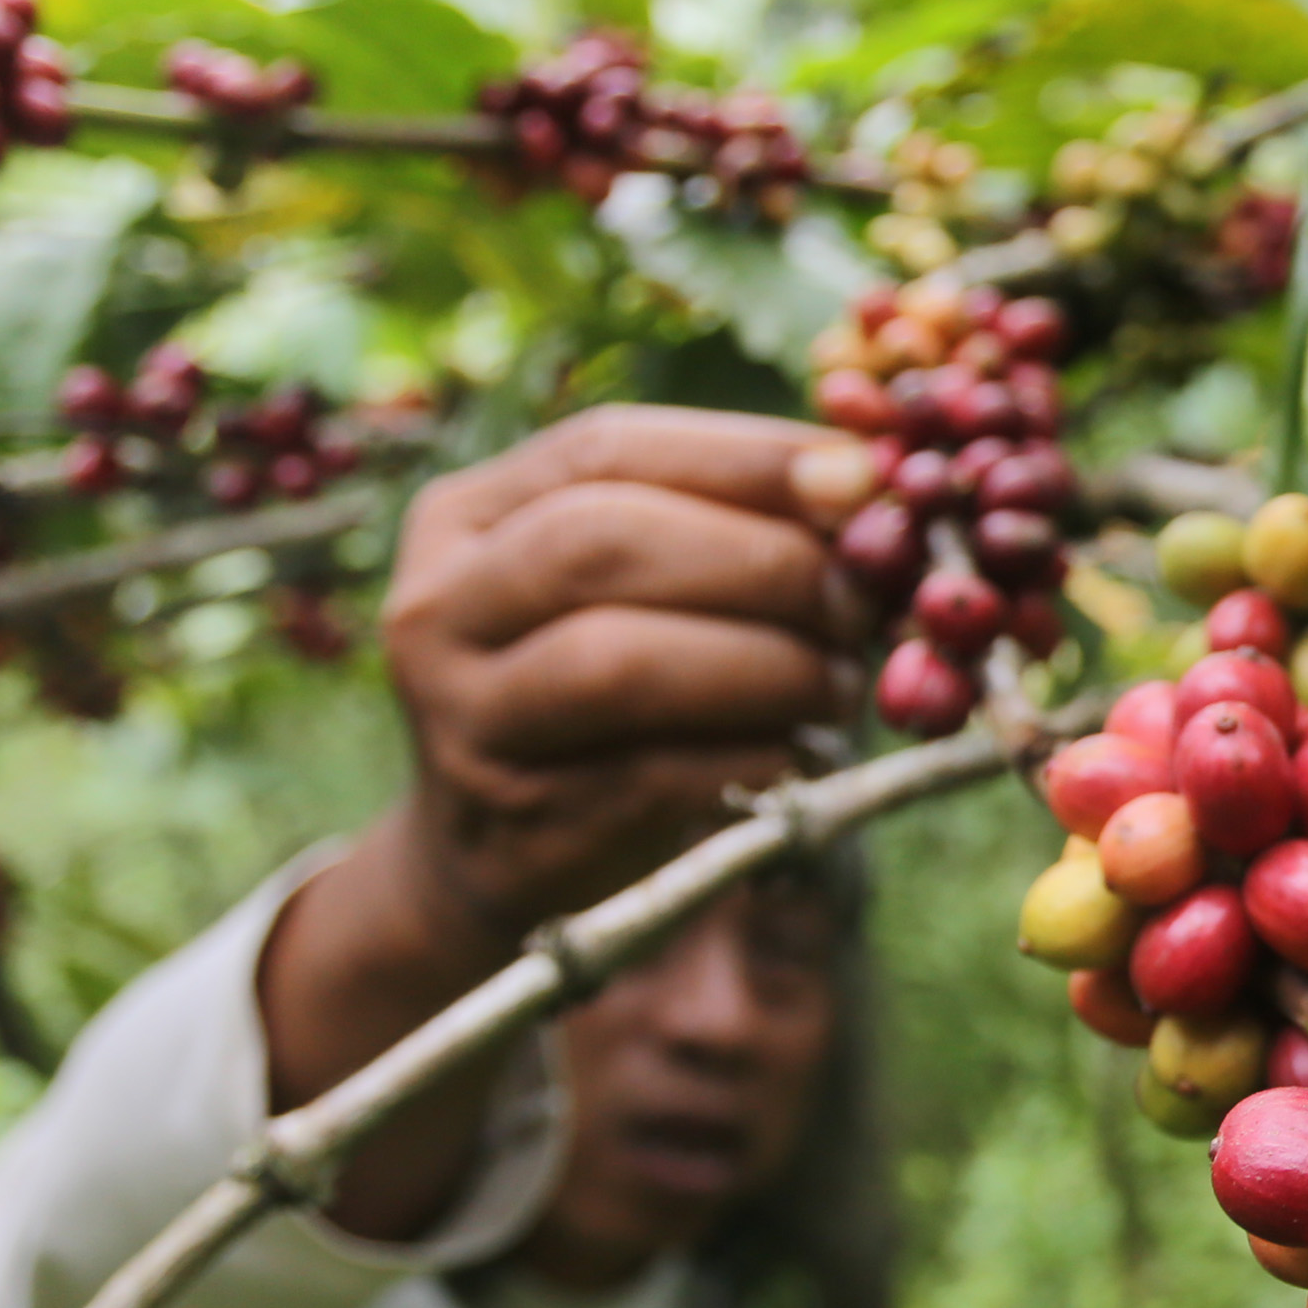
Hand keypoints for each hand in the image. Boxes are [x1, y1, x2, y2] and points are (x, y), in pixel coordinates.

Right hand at [258, 406, 865, 1219]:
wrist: (499, 858)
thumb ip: (721, 528)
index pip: (605, 449)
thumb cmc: (600, 699)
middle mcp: (436, 606)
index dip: (743, 457)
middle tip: (863, 597)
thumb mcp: (630, 590)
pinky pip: (652, 774)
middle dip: (759, 560)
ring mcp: (462, 718)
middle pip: (601, 541)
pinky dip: (749, 757)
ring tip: (840, 684)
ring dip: (762, 664)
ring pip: (617, 660)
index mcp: (465, 515)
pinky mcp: (513, 821)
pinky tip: (799, 755)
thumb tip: (871, 489)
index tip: (862, 478)